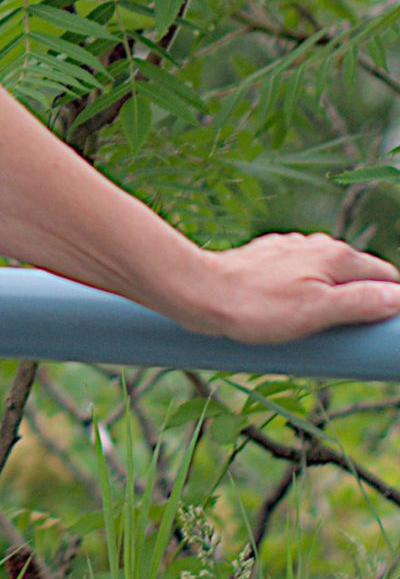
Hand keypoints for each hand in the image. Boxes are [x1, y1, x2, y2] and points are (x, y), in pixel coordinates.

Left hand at [183, 231, 399, 343]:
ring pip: (327, 275)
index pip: (386, 276)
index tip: (384, 328)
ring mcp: (290, 250)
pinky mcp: (268, 259)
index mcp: (336, 255)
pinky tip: (292, 312)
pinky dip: (305, 293)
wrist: (198, 292)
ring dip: (332, 298)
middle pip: (358, 275)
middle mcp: (316, 245)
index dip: (392, 302)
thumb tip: (399, 299)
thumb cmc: (257, 306)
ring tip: (321, 327)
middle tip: (353, 333)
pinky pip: (300, 276)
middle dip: (362, 302)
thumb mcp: (318, 311)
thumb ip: (362, 302)